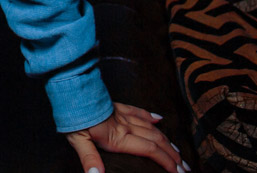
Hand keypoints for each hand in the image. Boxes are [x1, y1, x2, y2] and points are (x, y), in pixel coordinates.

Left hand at [66, 102, 187, 172]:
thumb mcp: (78, 140)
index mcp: (119, 137)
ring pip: (151, 127)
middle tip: (185, 166)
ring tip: (177, 151)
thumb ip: (90, 158)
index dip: (166, 161)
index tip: (179, 172)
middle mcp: (125, 126)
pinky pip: (138, 111)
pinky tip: (158, 119)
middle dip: (172, 155)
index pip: (150, 150)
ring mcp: (122, 115)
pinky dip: (150, 116)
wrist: (71, 91)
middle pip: (156, 140)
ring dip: (166, 140)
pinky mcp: (117, 106)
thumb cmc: (73, 117)